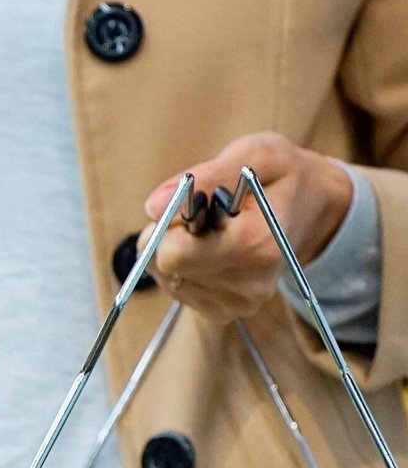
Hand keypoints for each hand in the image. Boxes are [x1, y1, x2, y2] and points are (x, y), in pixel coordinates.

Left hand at [142, 133, 352, 323]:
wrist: (314, 209)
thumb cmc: (283, 176)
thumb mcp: (255, 155)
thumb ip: (206, 176)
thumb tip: (153, 206)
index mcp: (255, 245)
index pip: (173, 253)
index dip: (171, 224)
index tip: (195, 204)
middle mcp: (247, 284)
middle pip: (164, 267)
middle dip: (170, 235)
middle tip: (202, 216)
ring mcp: (236, 304)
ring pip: (166, 278)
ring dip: (177, 250)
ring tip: (211, 231)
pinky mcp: (224, 312)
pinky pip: (176, 289)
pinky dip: (183, 267)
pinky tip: (210, 250)